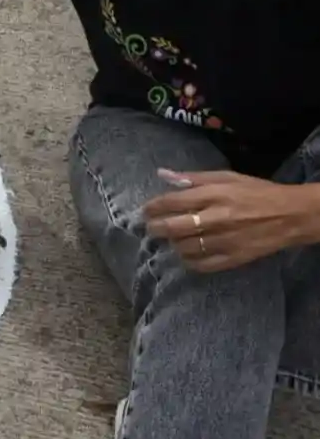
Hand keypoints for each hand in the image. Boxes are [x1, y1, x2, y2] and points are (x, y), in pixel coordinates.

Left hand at [143, 169, 311, 271]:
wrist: (292, 215)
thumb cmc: (257, 192)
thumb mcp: (226, 177)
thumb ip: (193, 178)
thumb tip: (162, 174)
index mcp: (214, 195)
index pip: (173, 202)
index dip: (153, 207)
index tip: (146, 211)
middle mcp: (217, 218)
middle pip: (174, 227)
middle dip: (155, 228)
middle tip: (152, 228)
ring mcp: (225, 240)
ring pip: (184, 247)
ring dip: (172, 244)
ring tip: (172, 239)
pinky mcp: (234, 258)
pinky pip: (202, 264)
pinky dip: (188, 261)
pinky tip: (187, 254)